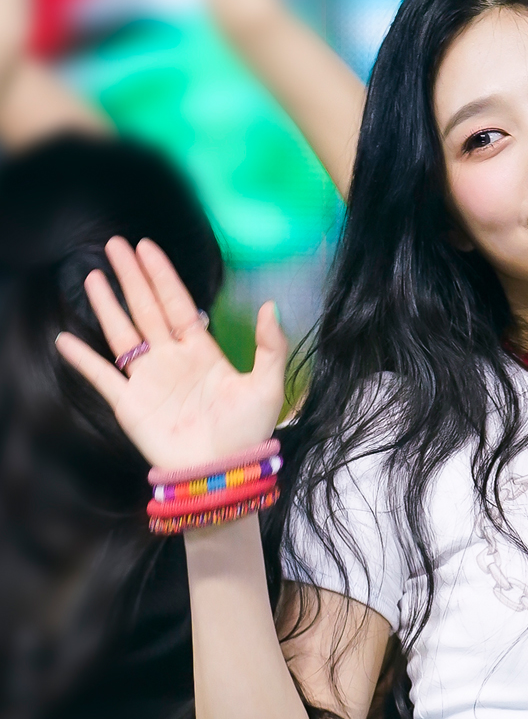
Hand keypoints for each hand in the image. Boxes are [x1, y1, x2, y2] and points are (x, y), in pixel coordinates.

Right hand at [55, 236, 287, 472]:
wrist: (222, 474)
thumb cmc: (248, 434)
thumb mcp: (268, 387)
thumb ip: (270, 346)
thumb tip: (270, 305)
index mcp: (202, 353)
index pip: (178, 304)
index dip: (162, 276)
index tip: (147, 248)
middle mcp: (171, 361)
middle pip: (146, 310)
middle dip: (132, 278)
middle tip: (115, 245)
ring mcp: (149, 381)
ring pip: (123, 334)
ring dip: (107, 306)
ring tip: (93, 276)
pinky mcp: (131, 406)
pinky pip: (102, 377)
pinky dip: (82, 359)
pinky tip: (65, 340)